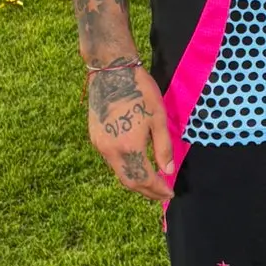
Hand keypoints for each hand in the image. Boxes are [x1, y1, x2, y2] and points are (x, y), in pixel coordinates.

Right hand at [87, 60, 172, 201]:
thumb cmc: (140, 91)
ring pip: (119, 172)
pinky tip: (136, 166)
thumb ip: (163, 148)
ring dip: (136, 181)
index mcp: (129, 148)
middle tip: (162, 194)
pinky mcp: (95, 138)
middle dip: (146, 191)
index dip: (158, 189)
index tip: (170, 193)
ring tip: (152, 183)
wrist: (110, 72)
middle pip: (129, 181)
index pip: (144, 179)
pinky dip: (126, 169)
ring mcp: (100, 145)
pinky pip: (112, 162)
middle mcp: (111, 151)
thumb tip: (167, 171)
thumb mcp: (159, 119)